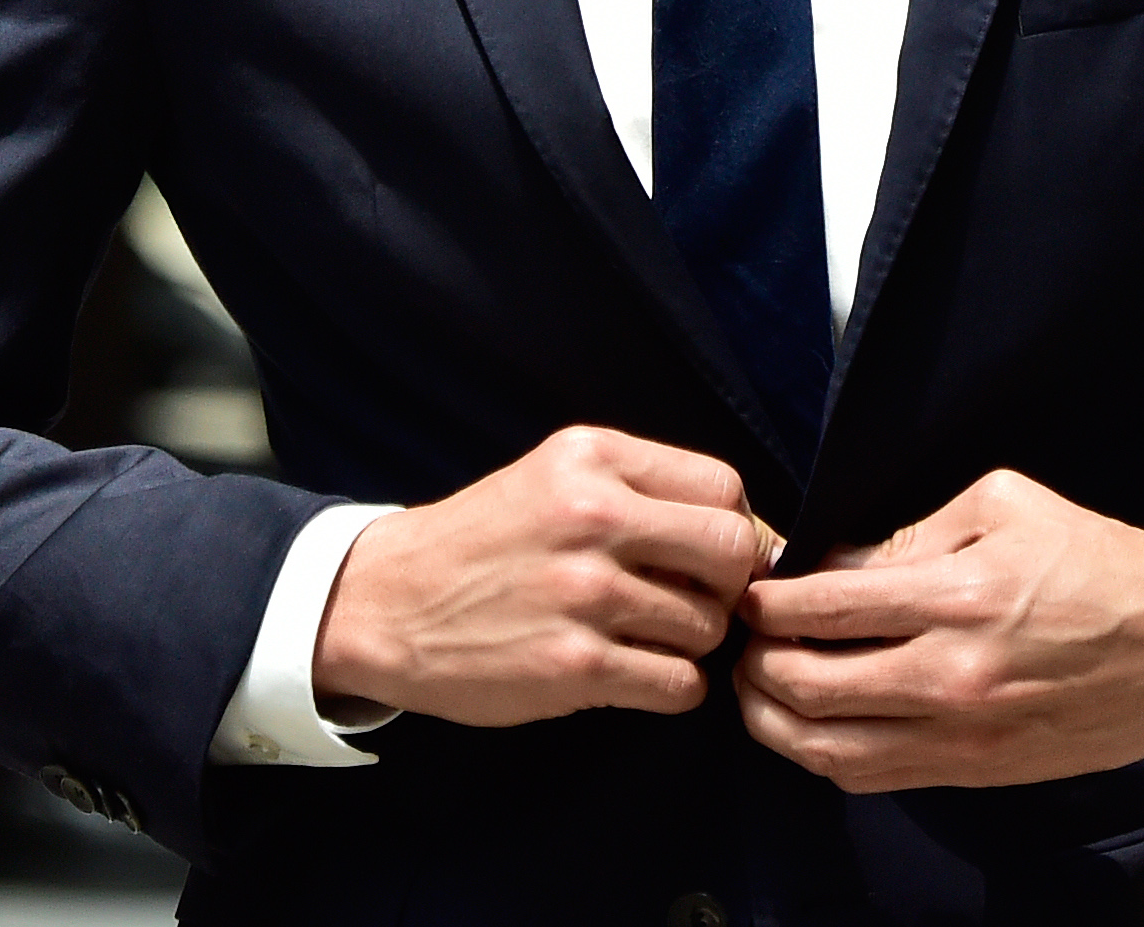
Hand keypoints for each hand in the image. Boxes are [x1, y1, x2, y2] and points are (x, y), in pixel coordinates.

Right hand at [312, 425, 773, 728]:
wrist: (388, 603)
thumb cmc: (485, 542)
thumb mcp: (556, 477)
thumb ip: (642, 491)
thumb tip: (754, 533)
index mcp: (592, 457)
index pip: (723, 487)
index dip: (735, 527)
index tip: (710, 557)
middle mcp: (593, 515)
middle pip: (733, 552)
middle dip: (728, 586)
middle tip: (692, 601)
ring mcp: (584, 593)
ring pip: (709, 625)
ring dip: (692, 642)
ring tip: (644, 636)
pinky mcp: (574, 665)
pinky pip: (680, 684)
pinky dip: (671, 687)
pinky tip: (633, 672)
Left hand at [734, 470, 1143, 792]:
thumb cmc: (1099, 565)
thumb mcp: (1006, 504)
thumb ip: (912, 533)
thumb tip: (838, 563)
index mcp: (958, 596)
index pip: (823, 609)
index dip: (767, 602)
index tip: (748, 590)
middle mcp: (950, 676)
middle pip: (806, 685)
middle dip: (756, 660)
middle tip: (744, 636)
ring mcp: (960, 736)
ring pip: (827, 749)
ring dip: (774, 719)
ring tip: (759, 685)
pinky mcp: (975, 773)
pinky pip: (872, 777)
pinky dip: (823, 755)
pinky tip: (809, 725)